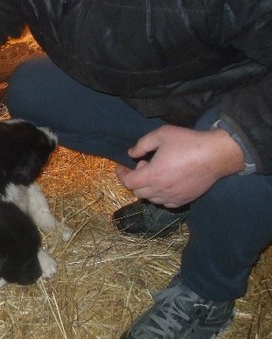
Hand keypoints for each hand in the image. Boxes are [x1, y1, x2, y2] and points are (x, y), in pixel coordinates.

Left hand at [115, 125, 245, 207]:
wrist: (217, 154)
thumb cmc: (188, 142)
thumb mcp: (161, 135)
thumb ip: (142, 144)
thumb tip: (131, 153)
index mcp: (153, 175)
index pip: (128, 182)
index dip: (121, 174)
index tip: (121, 166)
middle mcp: (161, 190)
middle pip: (138, 192)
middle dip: (135, 178)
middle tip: (145, 164)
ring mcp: (174, 197)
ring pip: (151, 199)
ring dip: (148, 187)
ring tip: (157, 172)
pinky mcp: (186, 200)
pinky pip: (166, 204)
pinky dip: (161, 196)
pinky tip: (167, 183)